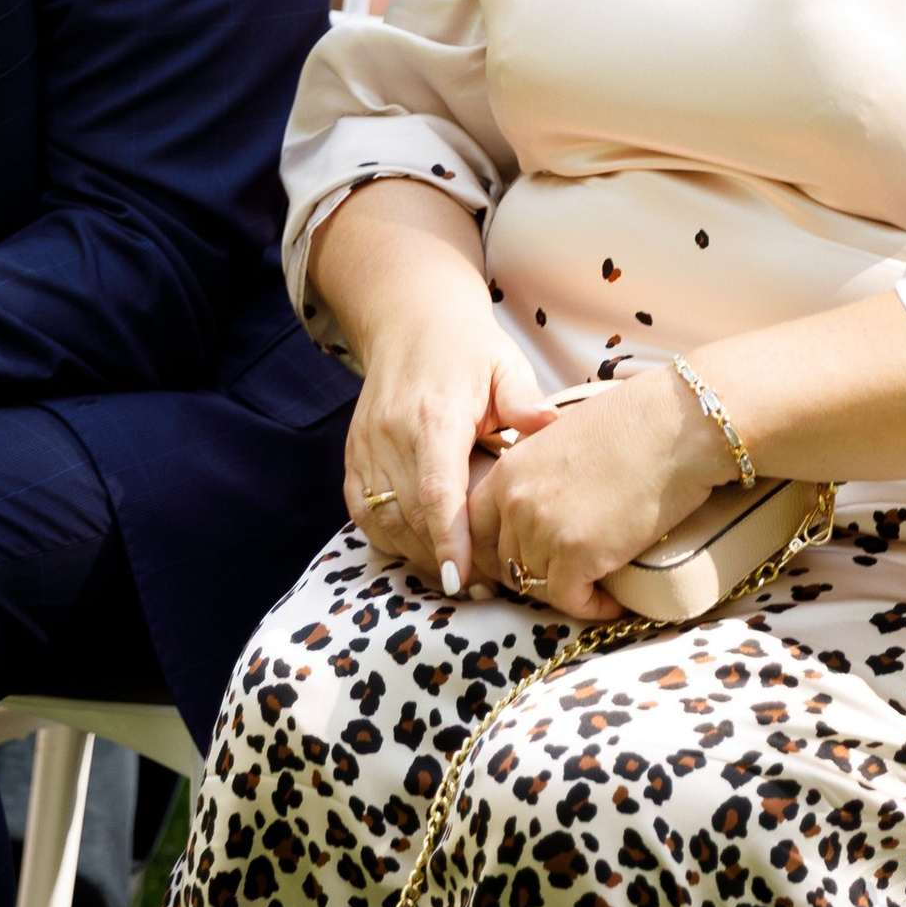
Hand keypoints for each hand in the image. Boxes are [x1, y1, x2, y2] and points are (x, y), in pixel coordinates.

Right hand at [345, 292, 557, 592]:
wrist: (411, 321)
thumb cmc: (468, 349)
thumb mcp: (504, 364)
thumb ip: (524, 400)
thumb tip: (551, 425)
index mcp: (433, 415)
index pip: (434, 489)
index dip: (445, 538)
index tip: (457, 577)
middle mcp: (391, 434)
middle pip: (409, 515)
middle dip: (441, 557)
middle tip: (483, 585)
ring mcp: (366, 446)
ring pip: (383, 520)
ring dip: (416, 553)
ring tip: (456, 574)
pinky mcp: (354, 455)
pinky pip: (363, 511)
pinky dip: (389, 537)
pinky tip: (419, 550)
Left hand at [467, 366, 730, 621]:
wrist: (674, 425)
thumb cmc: (634, 421)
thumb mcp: (564, 435)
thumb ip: (540, 468)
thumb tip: (548, 494)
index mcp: (509, 470)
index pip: (477, 527)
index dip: (496, 551)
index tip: (522, 562)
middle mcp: (516, 502)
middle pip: (507, 561)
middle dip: (534, 575)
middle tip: (568, 579)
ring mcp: (543, 529)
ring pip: (537, 584)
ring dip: (567, 592)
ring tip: (598, 589)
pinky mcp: (577, 554)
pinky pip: (571, 600)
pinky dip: (593, 607)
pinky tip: (615, 602)